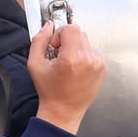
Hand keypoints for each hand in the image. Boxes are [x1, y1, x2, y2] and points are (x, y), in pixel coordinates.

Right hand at [27, 21, 105, 135]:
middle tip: (59, 56)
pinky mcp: (102, 67)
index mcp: (72, 58)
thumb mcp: (35, 65)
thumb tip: (47, 26)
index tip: (54, 46)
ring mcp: (98, 63)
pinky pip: (91, 52)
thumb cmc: (49, 90)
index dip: (59, 34)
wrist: (64, 110)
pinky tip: (75, 69)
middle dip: (66, 41)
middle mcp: (88, 59)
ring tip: (67, 65)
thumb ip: (39, 41)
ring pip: (85, 42)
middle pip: (79, 33)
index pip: (71, 28)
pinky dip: (82, 56)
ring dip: (75, 48)